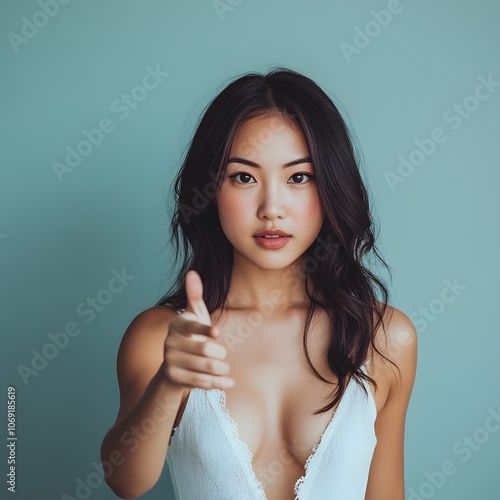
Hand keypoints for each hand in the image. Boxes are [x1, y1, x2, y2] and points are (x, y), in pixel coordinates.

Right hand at [162, 270, 234, 389]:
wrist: (173, 366)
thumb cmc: (191, 335)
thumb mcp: (194, 316)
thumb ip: (195, 296)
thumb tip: (192, 272)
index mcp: (177, 325)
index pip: (192, 326)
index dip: (204, 329)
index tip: (217, 332)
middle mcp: (170, 342)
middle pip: (205, 349)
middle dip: (220, 353)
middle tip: (223, 354)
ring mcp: (170, 361)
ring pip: (205, 367)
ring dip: (221, 369)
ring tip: (225, 368)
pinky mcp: (174, 378)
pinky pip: (201, 382)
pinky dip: (218, 383)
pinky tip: (229, 382)